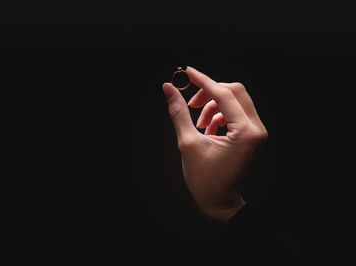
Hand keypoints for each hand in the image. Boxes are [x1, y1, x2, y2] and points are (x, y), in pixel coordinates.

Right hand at [162, 66, 267, 222]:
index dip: (203, 81)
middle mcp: (256, 129)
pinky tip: (207, 130)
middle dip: (209, 92)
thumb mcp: (188, 143)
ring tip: (199, 124)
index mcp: (245, 131)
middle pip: (234, 91)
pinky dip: (219, 115)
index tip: (188, 72)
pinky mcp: (252, 135)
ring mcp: (256, 132)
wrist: (220, 203)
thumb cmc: (206, 180)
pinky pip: (236, 113)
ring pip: (235, 101)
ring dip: (213, 106)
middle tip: (190, 103)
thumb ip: (179, 112)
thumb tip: (169, 89)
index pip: (224, 93)